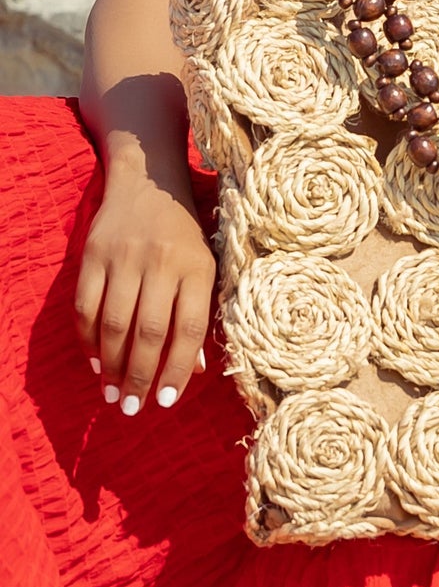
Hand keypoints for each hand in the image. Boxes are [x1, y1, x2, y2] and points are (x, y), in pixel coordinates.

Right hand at [74, 169, 215, 413]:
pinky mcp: (93, 255)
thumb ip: (201, 312)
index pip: (189, 327)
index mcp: (197, 266)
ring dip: (111, 365)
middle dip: (139, 376)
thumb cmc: (185, 232)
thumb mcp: (206, 264)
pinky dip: (88, 340)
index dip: (179, 368)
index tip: (168, 400)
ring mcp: (124, 258)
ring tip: (112, 393)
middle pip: (148, 331)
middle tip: (132, 407)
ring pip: (114, 323)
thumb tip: (195, 369)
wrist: (149, 179)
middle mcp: (161, 262)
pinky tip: (95, 362)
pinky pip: (86, 306)